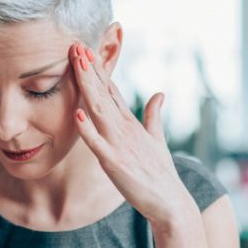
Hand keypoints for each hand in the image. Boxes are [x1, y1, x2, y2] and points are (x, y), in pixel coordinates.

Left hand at [69, 43, 197, 227]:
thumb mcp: (157, 140)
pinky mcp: (114, 163)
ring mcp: (119, 144)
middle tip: (77, 45)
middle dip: (89, 69)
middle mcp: (124, 129)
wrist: (170, 202)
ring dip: (87, 86)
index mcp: (131, 123)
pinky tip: (77, 113)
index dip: (99, 69)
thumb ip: (154, 116)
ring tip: (78, 64)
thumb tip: (159, 94)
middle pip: (103, 93)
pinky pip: (97, 144)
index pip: (112, 90)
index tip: (87, 49)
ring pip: (99, 110)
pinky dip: (87, 129)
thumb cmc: (161, 174)